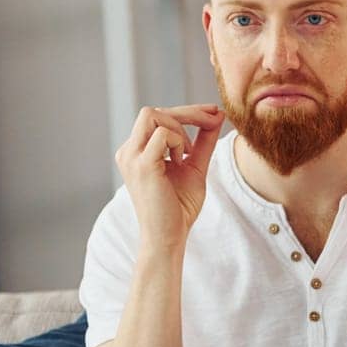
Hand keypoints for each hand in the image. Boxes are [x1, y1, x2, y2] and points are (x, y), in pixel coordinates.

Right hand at [114, 104, 224, 250]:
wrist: (169, 236)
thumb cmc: (179, 207)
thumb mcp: (195, 166)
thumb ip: (204, 141)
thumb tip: (218, 115)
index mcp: (137, 151)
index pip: (156, 116)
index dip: (186, 111)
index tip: (213, 112)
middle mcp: (128, 151)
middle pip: (153, 111)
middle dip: (188, 112)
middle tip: (213, 120)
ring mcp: (131, 156)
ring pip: (153, 115)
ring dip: (180, 129)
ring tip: (187, 155)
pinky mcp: (142, 165)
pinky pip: (162, 134)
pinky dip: (178, 142)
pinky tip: (181, 161)